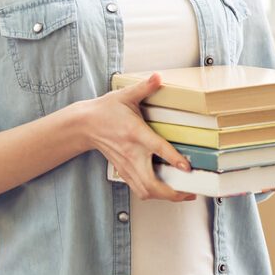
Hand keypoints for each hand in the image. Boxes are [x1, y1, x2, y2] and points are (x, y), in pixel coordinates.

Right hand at [85, 72, 196, 201]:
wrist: (85, 125)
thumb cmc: (106, 110)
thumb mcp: (125, 95)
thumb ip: (144, 87)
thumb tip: (158, 77)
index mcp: (135, 133)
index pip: (156, 148)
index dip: (173, 158)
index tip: (186, 167)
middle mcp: (131, 153)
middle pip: (150, 183)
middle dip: (171, 193)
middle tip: (190, 192)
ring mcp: (126, 165)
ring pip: (145, 191)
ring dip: (164, 197)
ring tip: (182, 195)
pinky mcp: (123, 171)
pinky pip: (139, 189)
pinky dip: (153, 194)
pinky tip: (164, 191)